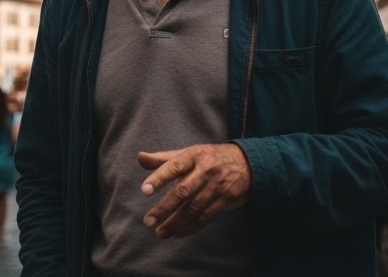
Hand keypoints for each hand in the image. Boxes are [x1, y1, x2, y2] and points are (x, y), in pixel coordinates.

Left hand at [137, 143, 251, 238]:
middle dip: (164, 208)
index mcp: (194, 155)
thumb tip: (139, 157)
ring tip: (160, 232)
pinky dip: (191, 226)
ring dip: (175, 222)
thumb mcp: (189, 153)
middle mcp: (206, 170)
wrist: (248, 163)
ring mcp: (217, 186)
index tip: (145, 191)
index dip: (159, 178)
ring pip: (193, 207)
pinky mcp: (226, 200)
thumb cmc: (210, 158)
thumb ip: (163, 158)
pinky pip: (206, 216)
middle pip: (182, 191)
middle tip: (148, 221)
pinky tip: (178, 233)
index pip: (173, 166)